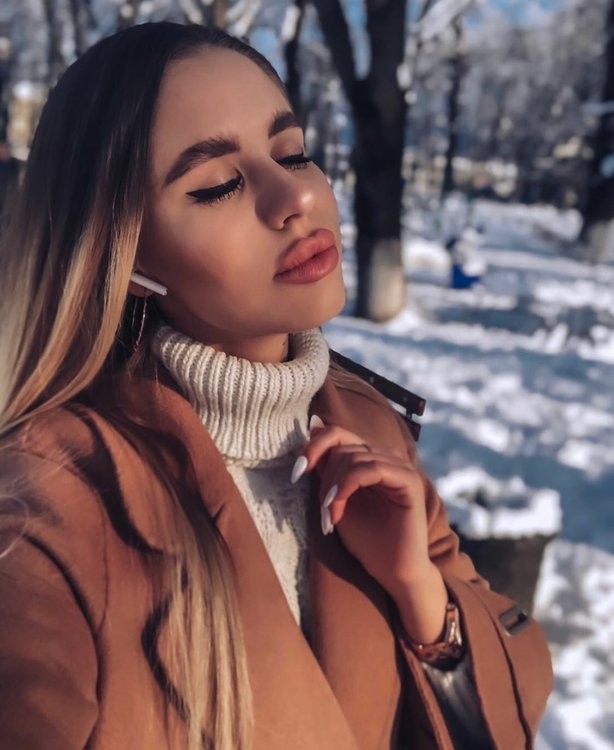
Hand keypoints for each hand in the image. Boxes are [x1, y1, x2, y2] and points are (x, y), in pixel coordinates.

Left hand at [291, 416, 448, 641]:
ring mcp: (400, 468)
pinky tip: (336, 508)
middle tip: (320, 508)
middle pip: (342, 442)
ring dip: (333, 486)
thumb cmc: (366, 540)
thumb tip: (311, 428)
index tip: (296, 473)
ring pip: (353, 456)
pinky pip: (371, 468)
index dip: (314, 446)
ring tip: (328, 516)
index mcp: (370, 460)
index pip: (338, 434)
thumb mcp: (335, 499)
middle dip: (323, 473)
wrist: (392, 573)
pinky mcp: (409, 481)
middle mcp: (386, 458)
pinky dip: (347, 485)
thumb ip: (326, 469)